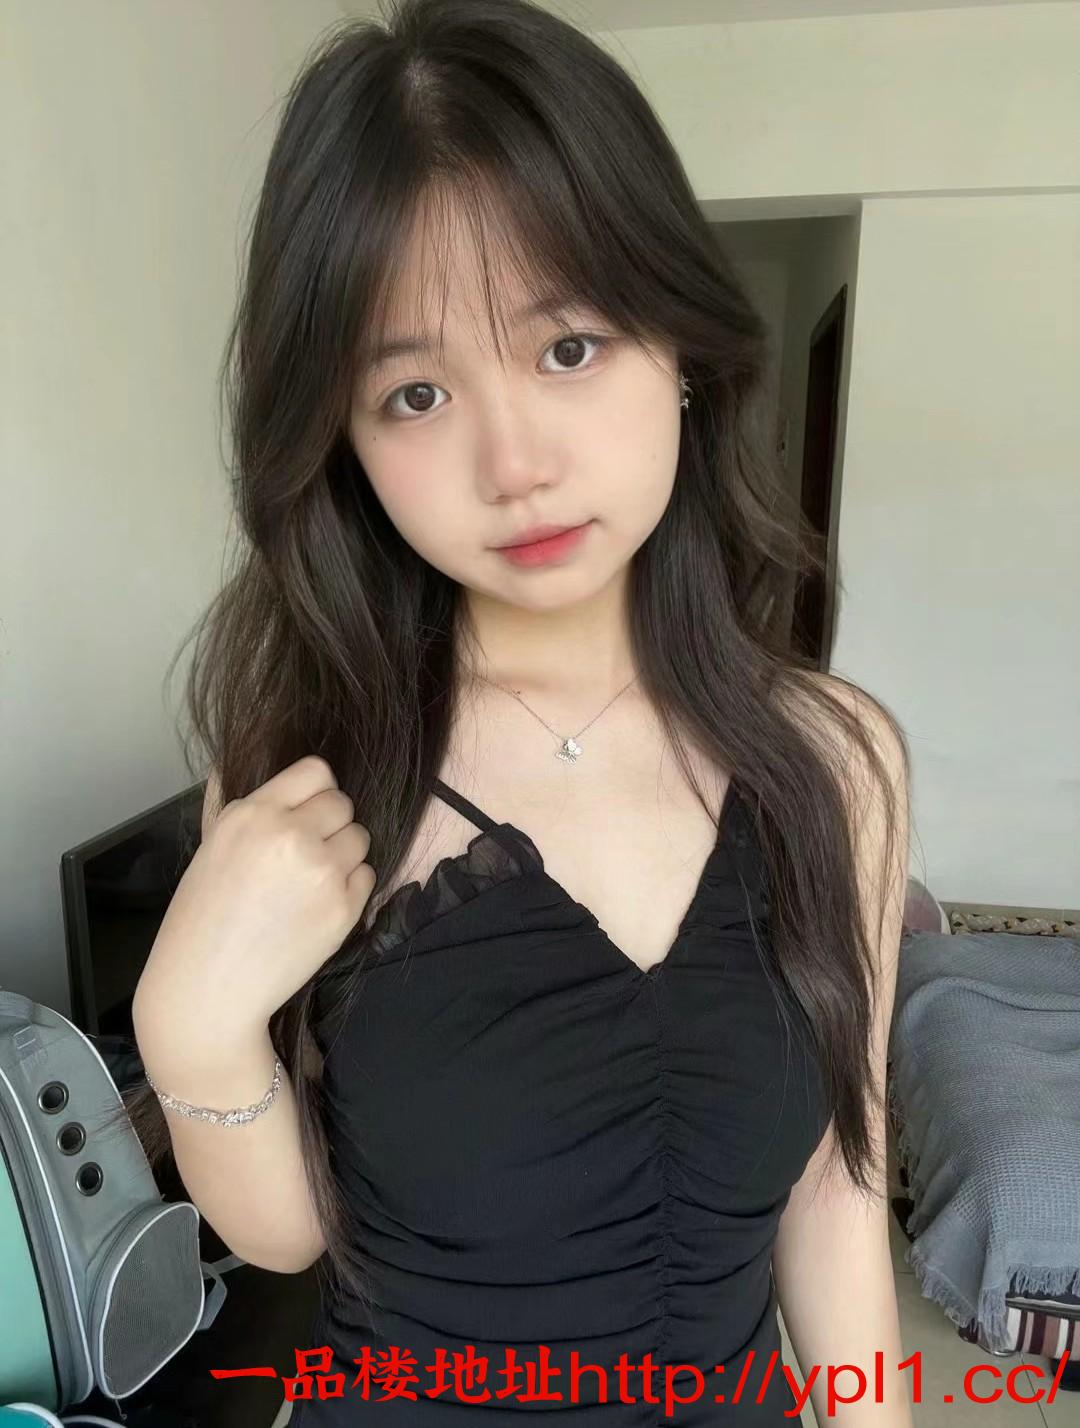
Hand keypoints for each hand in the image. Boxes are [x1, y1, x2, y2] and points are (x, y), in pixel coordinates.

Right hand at [133, 755, 375, 1044]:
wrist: (208, 990)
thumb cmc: (201, 920)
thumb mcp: (211, 845)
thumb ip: (240, 803)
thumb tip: (241, 758)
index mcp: (252, 814)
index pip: (316, 770)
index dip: (315, 791)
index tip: (305, 811)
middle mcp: (290, 836)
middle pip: (343, 803)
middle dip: (329, 824)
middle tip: (305, 854)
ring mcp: (321, 872)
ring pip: (360, 838)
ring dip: (343, 855)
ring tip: (308, 882)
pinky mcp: (343, 909)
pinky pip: (367, 876)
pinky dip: (349, 888)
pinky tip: (316, 906)